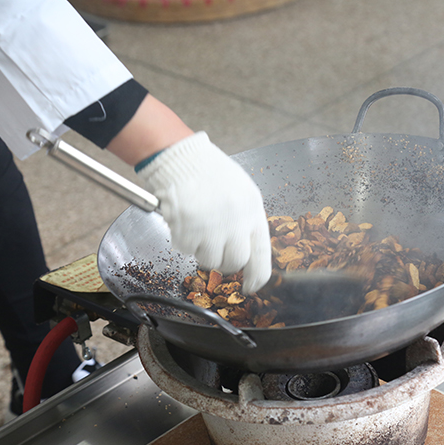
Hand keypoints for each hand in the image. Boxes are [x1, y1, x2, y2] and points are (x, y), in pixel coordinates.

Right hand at [137, 132, 270, 292]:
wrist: (181, 157)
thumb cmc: (209, 171)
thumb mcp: (242, 192)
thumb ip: (246, 219)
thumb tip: (247, 247)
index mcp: (253, 211)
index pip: (262, 254)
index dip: (257, 276)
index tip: (252, 286)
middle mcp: (236, 222)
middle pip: (235, 262)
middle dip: (225, 263)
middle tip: (215, 250)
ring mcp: (213, 227)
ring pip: (210, 260)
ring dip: (202, 250)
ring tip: (198, 227)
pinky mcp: (189, 230)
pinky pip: (186, 250)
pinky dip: (182, 240)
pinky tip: (184, 220)